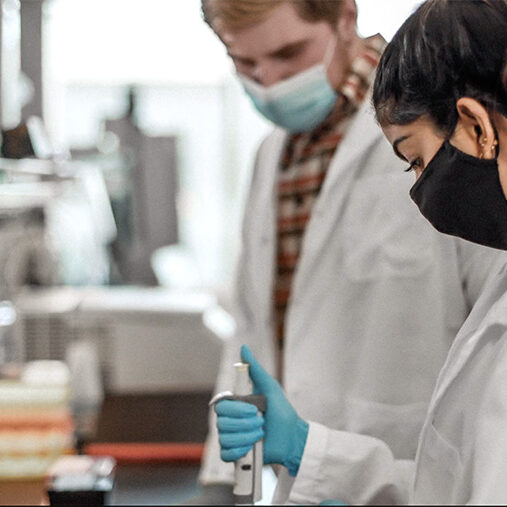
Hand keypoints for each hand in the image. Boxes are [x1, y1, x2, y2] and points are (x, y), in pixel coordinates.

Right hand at [216, 345, 308, 475]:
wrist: (292, 437)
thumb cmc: (281, 411)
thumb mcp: (269, 387)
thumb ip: (255, 369)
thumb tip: (244, 348)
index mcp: (235, 405)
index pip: (221, 405)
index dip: (236, 409)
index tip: (254, 408)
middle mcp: (230, 421)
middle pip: (221, 423)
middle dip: (245, 424)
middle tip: (261, 421)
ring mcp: (231, 438)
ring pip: (225, 439)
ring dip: (246, 437)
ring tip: (260, 434)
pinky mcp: (235, 455)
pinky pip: (226, 455)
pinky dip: (239, 452)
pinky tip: (251, 449)